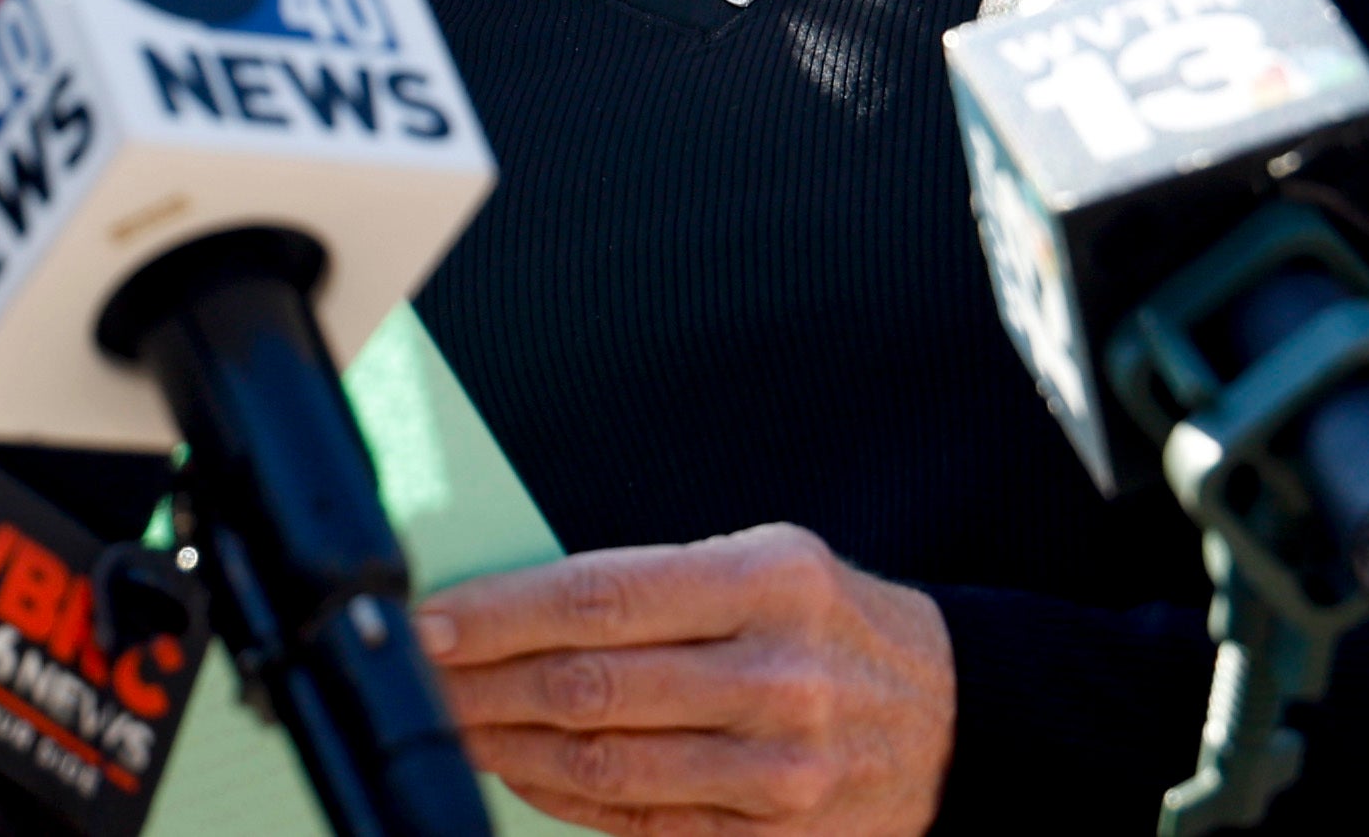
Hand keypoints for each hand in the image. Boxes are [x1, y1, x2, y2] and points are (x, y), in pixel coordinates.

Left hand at [417, 524, 955, 833]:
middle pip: (590, 685)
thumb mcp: (766, 560)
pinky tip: (523, 772)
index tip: (432, 622)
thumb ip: (656, 581)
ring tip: (456, 726)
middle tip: (418, 680)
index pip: (598, 597)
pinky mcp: (774, 836)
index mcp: (768, 583)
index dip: (499, 615)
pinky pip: (644, 822)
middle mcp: (775, 675)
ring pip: (607, 762)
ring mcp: (778, 767)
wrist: (950, 719)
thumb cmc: (833, 624)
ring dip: (510, 747)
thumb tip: (518, 606)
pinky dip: (568, 799)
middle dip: (483, 685)